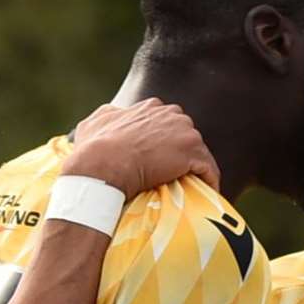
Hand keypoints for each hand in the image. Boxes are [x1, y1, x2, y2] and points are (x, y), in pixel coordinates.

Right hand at [62, 99, 220, 196]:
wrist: (103, 165)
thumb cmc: (95, 148)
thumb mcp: (95, 122)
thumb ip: (108, 115)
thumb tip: (111, 116)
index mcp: (151, 107)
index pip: (167, 122)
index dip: (165, 142)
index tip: (160, 159)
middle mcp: (171, 114)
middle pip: (185, 135)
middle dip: (182, 153)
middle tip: (173, 176)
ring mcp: (185, 132)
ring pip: (198, 152)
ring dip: (195, 169)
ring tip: (191, 189)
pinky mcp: (192, 153)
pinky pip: (208, 169)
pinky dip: (208, 182)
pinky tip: (204, 196)